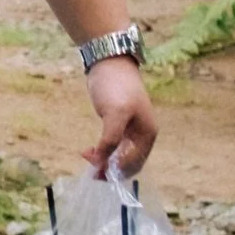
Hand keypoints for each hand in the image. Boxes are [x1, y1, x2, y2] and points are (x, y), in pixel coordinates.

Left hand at [83, 57, 157, 180]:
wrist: (109, 61)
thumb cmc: (115, 86)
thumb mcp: (114, 114)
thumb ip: (110, 140)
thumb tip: (101, 163)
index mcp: (147, 134)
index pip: (134, 163)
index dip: (115, 171)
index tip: (96, 172)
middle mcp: (141, 135)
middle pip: (128, 163)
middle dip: (110, 169)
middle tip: (90, 173)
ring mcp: (130, 129)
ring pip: (119, 155)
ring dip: (104, 161)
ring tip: (86, 158)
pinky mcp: (118, 124)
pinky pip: (112, 146)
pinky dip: (102, 151)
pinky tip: (89, 150)